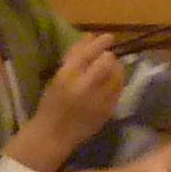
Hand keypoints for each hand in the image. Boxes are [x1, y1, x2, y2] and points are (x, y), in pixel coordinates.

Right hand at [12, 33, 126, 169]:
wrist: (55, 135)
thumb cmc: (52, 103)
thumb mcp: (57, 77)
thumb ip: (73, 57)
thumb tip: (90, 37)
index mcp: (67, 77)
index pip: (88, 53)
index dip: (101, 42)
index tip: (108, 37)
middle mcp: (84, 87)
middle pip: (106, 62)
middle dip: (109, 56)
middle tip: (107, 56)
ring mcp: (99, 101)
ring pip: (117, 76)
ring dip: (116, 68)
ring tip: (111, 68)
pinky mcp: (107, 111)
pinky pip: (118, 90)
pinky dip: (117, 83)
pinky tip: (111, 83)